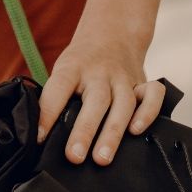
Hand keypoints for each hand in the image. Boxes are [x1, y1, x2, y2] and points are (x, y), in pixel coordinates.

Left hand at [36, 29, 166, 165]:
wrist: (113, 33)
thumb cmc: (82, 63)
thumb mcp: (63, 71)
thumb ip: (56, 98)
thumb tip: (40, 134)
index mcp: (73, 68)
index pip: (58, 89)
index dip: (47, 114)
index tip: (39, 138)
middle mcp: (100, 72)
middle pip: (95, 101)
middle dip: (85, 131)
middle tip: (74, 157)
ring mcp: (123, 77)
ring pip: (123, 104)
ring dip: (113, 132)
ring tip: (103, 159)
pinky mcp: (142, 82)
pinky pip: (153, 95)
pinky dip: (148, 112)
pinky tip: (137, 131)